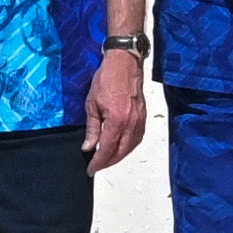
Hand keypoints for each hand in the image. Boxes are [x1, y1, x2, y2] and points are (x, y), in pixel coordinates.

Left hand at [79, 45, 146, 172]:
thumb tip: (89, 147)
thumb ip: (92, 128)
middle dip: (108, 162)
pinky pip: (137, 138)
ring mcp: (139, 121)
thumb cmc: (106, 78)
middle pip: (120, 152)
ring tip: (106, 159)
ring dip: (118, 156)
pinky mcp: (143, 116)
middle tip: (96, 166)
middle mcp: (131, 124)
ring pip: (130, 147)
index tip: (91, 170)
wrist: (124, 62)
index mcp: (116, 121)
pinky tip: (120, 147)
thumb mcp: (91, 104)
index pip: (107, 150)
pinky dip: (128, 147)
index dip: (98, 162)